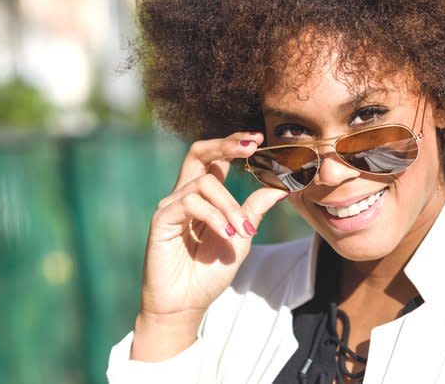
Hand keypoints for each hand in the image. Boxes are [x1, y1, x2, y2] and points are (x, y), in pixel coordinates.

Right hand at [131, 132, 287, 360]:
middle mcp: (184, 194)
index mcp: (203, 196)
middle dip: (226, 144)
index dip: (234, 144)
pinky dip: (214, 215)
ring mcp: (171, 205)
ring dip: (231, 204)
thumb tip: (283, 185)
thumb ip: (255, 209)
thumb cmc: (211, 271)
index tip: (259, 139)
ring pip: (205, 182)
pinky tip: (226, 233)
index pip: (215, 157)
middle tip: (252, 146)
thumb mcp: (241, 235)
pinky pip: (191, 203)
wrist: (186, 304)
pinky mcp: (162, 220)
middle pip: (198, 151)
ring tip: (242, 231)